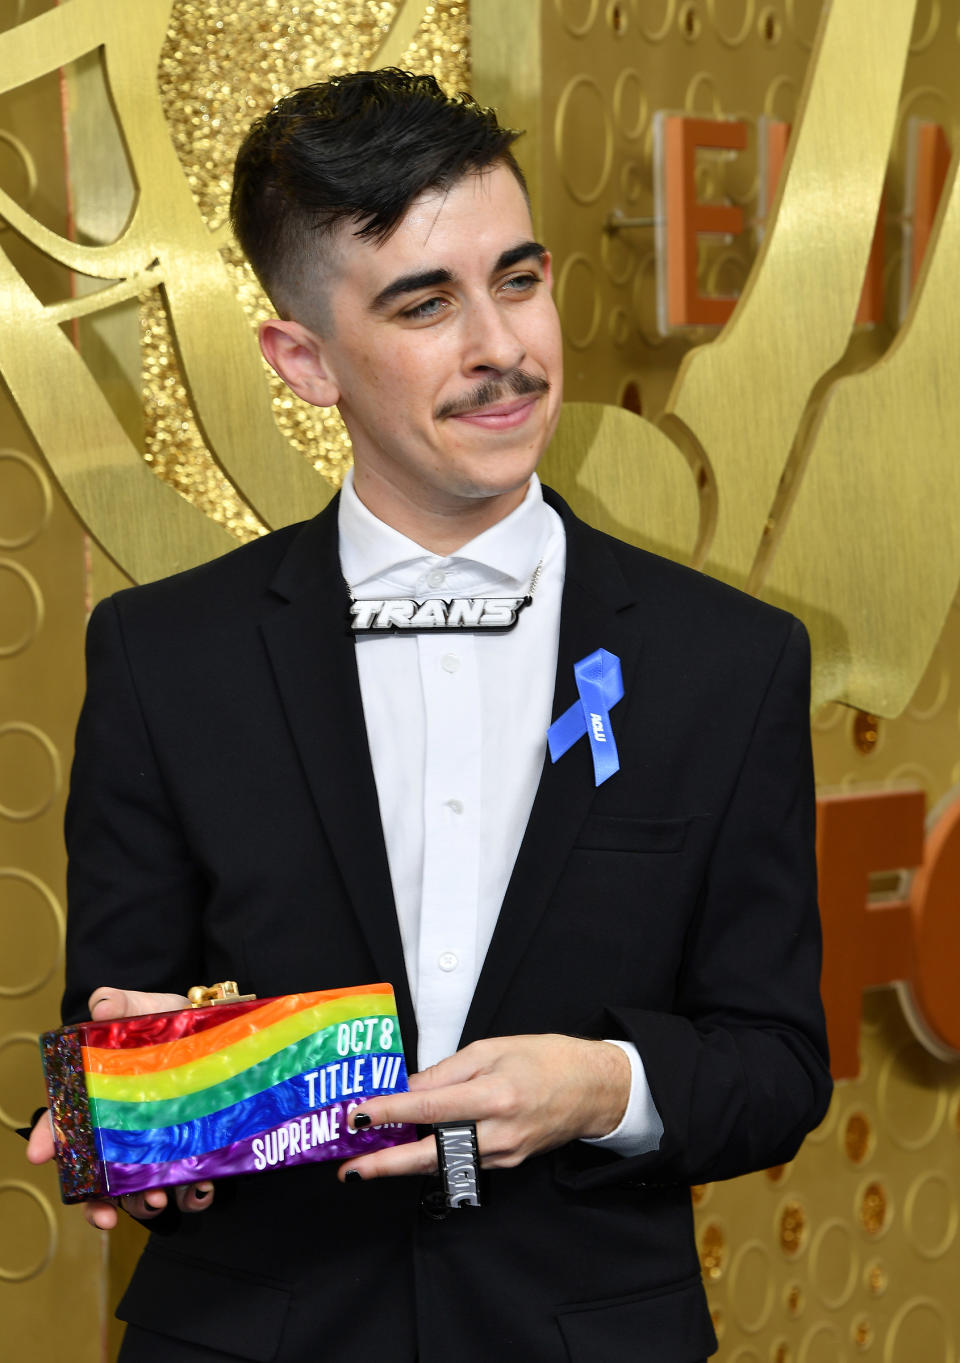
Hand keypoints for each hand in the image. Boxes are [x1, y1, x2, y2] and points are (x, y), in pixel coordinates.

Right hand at [27, 986, 215, 1228]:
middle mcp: (121, 1132)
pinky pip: (190, 1184)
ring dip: (144, 1204)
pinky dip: (194, 1194)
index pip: (63, 1123)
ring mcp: (156, 1146)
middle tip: (105, 1211)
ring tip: (156, 1201)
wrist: (209, 1027)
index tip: (40, 1154)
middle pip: (96, 1177)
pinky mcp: (193, 1151)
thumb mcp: (139, 1007)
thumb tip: (101, 1006)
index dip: (48, 1139)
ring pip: (140, 1190)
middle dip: (96, 1203)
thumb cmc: (161, 1023)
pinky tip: (201, 1188)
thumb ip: (117, 1003)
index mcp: (97, 1100)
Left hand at [337, 1034, 630, 1181]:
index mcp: (495, 1094)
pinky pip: (464, 1162)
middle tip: (351, 1170)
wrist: (594, 1089)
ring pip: (444, 1163)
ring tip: (370, 1162)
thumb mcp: (494, 1048)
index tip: (361, 1114)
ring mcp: (504, 1154)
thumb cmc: (548, 1059)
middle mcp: (499, 1132)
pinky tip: (412, 1154)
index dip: (392, 1111)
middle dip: (387, 1164)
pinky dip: (435, 1158)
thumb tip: (410, 1087)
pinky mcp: (508, 1164)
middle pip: (432, 1152)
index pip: (431, 1106)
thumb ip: (448, 1071)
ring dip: (405, 1164)